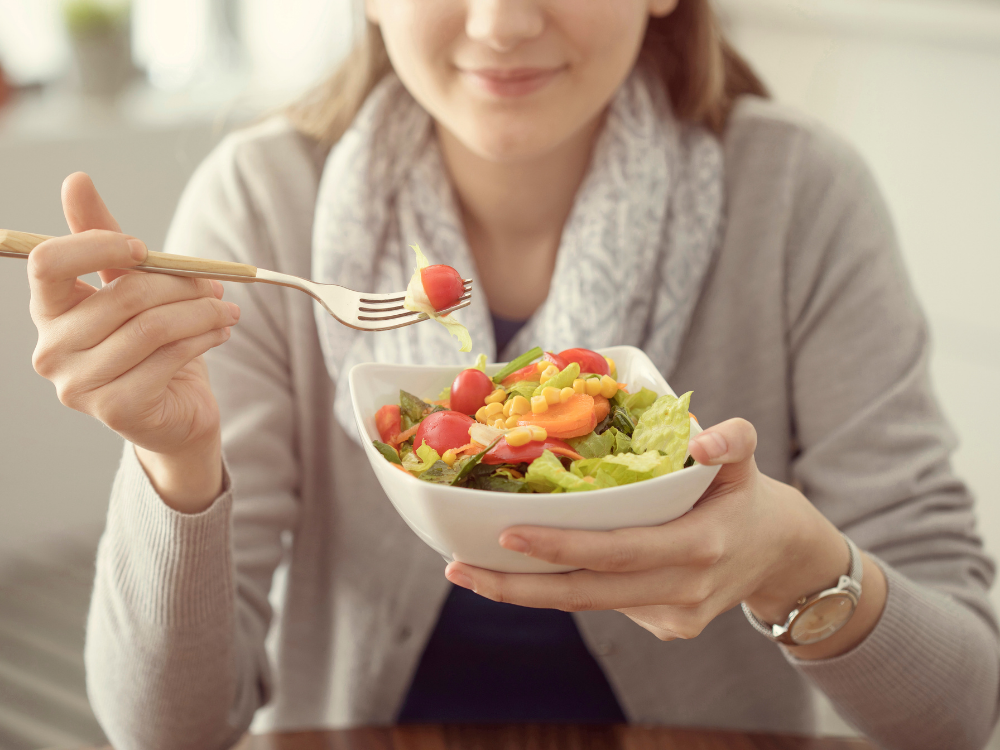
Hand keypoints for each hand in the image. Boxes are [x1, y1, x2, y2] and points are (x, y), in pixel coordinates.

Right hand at [28, 173, 239, 511]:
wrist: (176, 413)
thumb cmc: (152, 345)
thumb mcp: (130, 288)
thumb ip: (105, 240)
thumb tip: (76, 180)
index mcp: (48, 311)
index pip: (48, 263)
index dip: (97, 246)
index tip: (142, 248)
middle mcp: (51, 350)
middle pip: (121, 295)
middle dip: (179, 284)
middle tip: (216, 284)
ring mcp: (79, 385)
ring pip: (151, 327)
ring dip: (201, 312)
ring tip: (227, 309)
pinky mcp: (115, 409)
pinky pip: (168, 357)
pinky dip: (202, 338)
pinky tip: (220, 332)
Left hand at [446, 418, 880, 655]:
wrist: (779, 555)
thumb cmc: (745, 497)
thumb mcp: (747, 459)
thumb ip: (733, 440)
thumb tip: (703, 440)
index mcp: (699, 547)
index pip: (617, 550)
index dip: (561, 547)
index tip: (508, 535)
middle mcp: (682, 589)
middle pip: (586, 594)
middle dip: (517, 586)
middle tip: (459, 567)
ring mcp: (672, 616)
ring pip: (587, 604)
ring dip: (527, 590)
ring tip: (472, 569)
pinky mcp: (665, 627)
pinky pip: (603, 602)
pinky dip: (565, 584)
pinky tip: (534, 565)